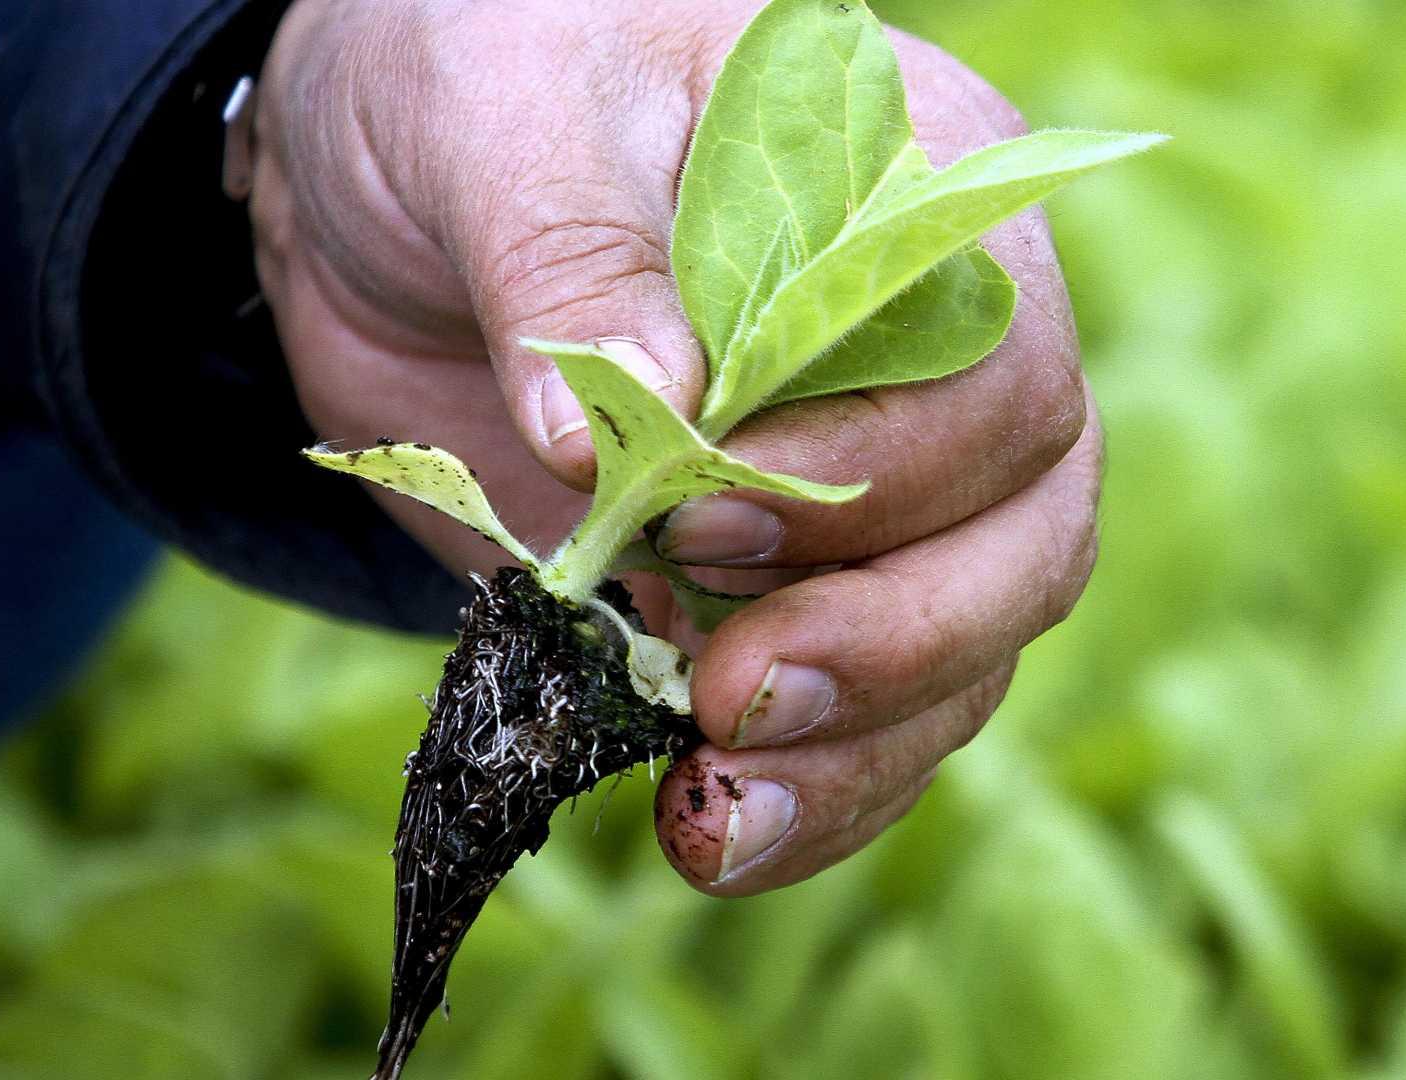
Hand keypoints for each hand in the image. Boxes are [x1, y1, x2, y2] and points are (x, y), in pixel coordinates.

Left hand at [244, 0, 1099, 895]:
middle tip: (729, 695)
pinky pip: (858, 720)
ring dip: (854, 756)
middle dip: (894, 642)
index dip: (880, 471)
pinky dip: (802, 795)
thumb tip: (631, 419)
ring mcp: (865, 492)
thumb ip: (571, 252)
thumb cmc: (472, 77)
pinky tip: (708, 826)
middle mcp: (930, 361)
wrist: (381, 188)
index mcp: (913, 203)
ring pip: (961, 656)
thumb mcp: (500, 113)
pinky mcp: (773, 592)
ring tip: (711, 817)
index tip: (702, 508)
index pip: (995, 370)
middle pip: (1024, 537)